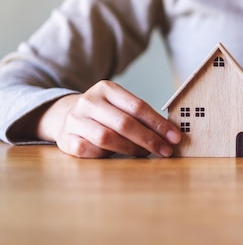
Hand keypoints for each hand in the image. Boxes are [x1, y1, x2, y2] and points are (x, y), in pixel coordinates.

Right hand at [37, 81, 180, 158]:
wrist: (66, 116)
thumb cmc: (105, 114)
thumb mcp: (121, 106)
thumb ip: (140, 116)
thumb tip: (171, 132)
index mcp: (106, 88)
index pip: (138, 106)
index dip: (158, 123)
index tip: (175, 137)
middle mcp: (89, 101)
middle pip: (124, 123)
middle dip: (149, 139)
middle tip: (166, 150)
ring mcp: (74, 120)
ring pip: (107, 137)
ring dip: (131, 148)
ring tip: (146, 153)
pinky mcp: (65, 139)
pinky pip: (89, 150)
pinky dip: (106, 155)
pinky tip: (117, 156)